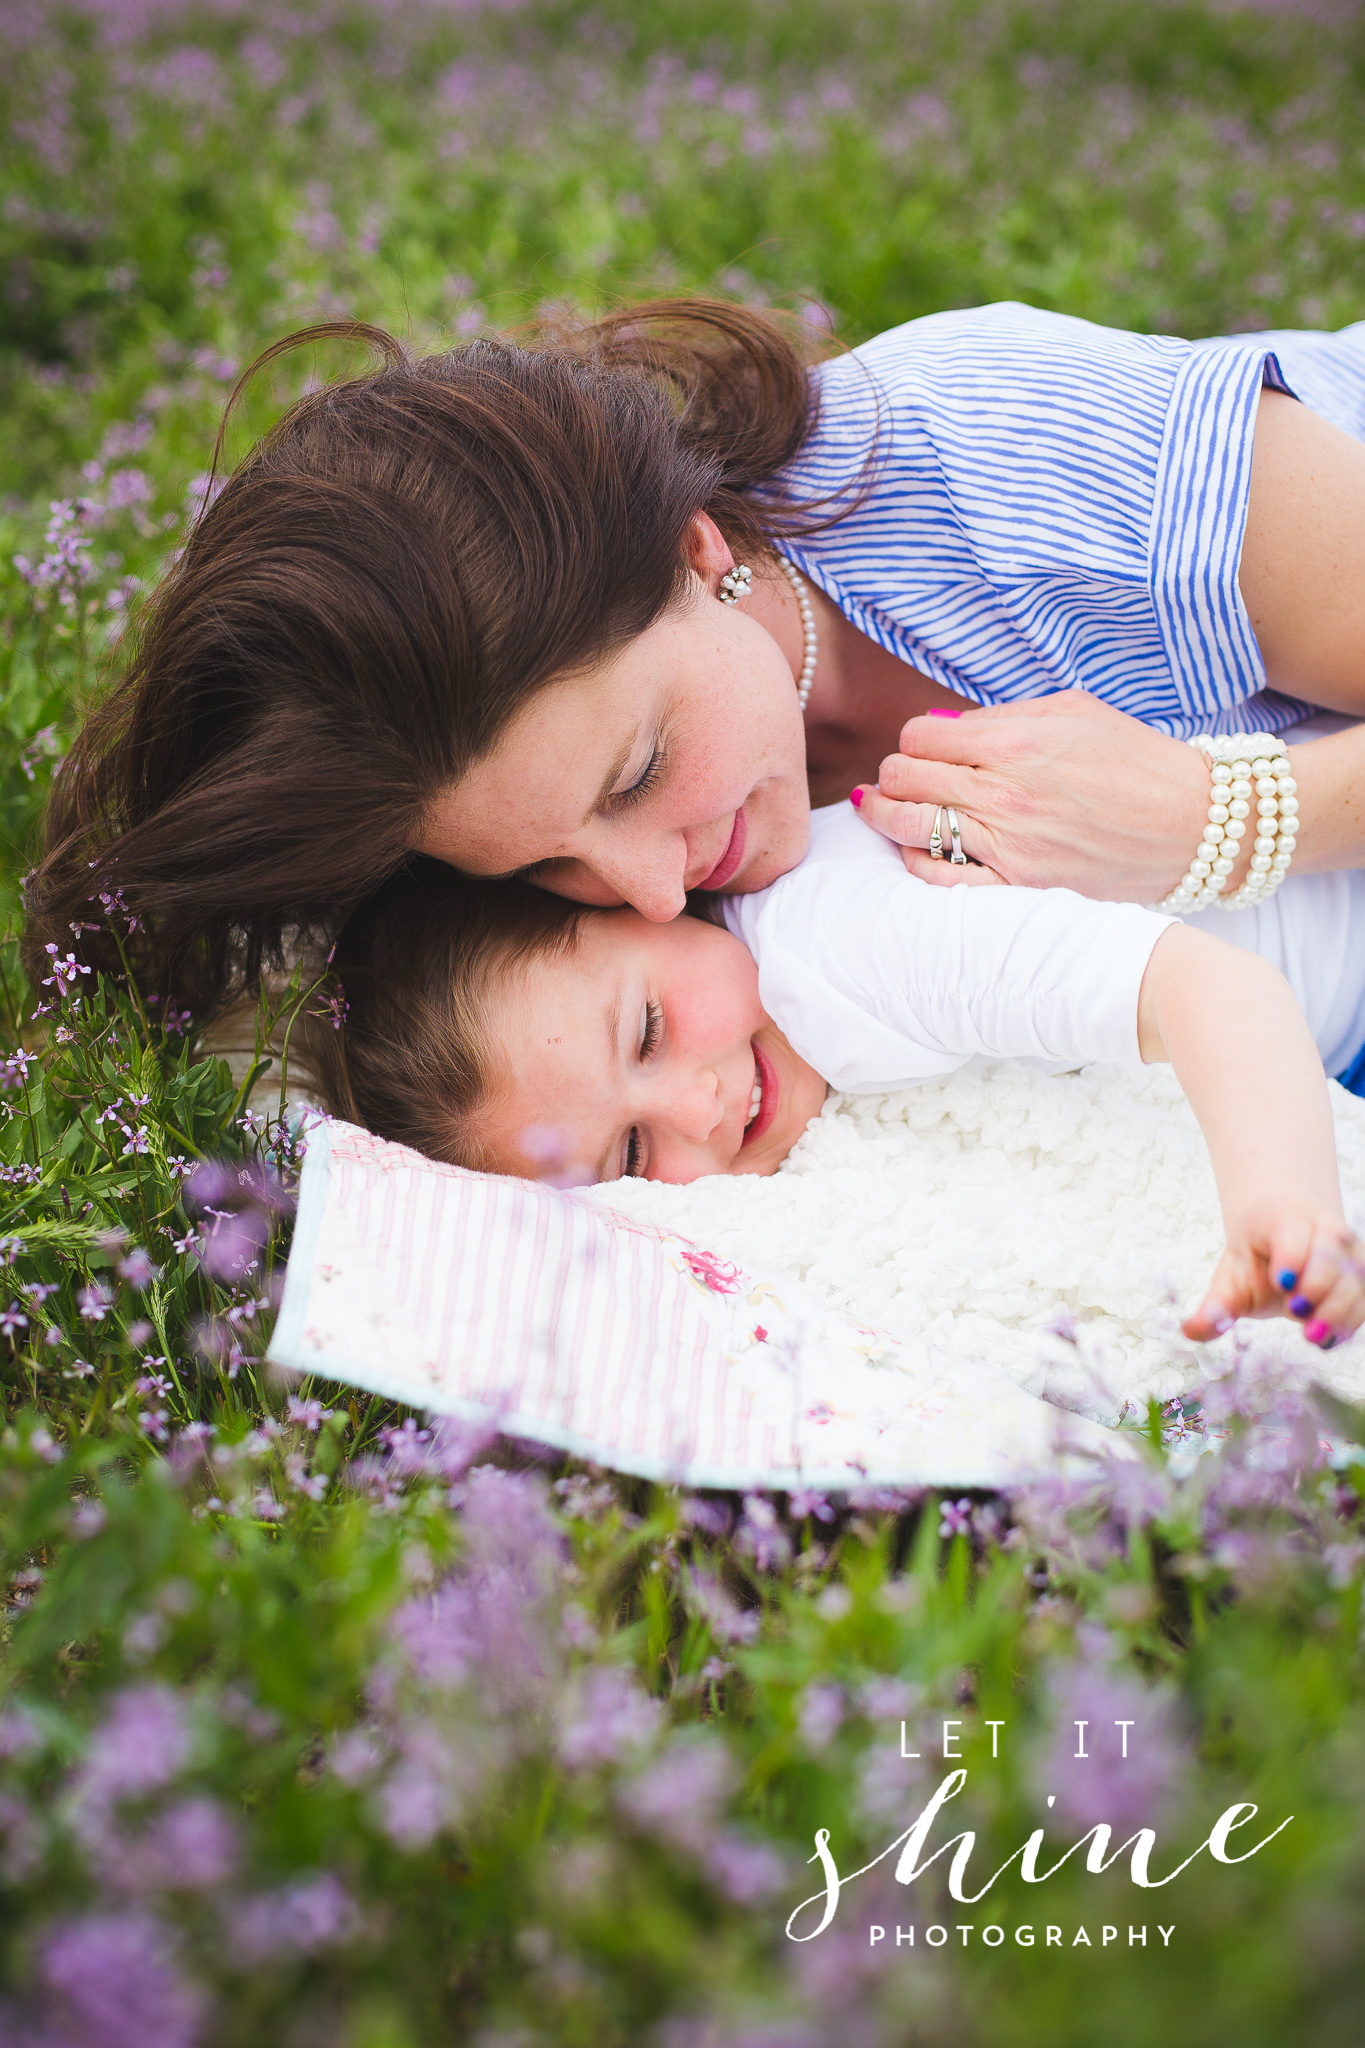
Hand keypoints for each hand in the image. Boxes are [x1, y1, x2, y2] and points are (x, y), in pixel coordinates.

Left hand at [850, 691, 1213, 900]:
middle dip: (893, 774)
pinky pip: (939, 879)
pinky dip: (914, 861)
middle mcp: (1005, 792)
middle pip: (905, 778)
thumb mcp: (1074, 712)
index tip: (921, 747)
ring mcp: (1009, 843)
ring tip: (881, 807)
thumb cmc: (1137, 760)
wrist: (1194, 824)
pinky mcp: (1019, 886)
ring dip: (885, 814)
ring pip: (909, 826)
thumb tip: (943, 729)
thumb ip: (1002, 715)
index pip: (919, 736)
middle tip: (897, 778)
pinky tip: (912, 849)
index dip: (912, 739)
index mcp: (1017, 741)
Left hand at [1183, 1198, 1364, 1347]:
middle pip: (1330, 1254)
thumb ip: (1216, 1306)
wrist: (1288, 1239)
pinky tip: (1330, 1339)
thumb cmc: (1257, 1260)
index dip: (1290, 1257)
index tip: (1282, 1285)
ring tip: (1312, 1336)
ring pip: (1354, 1277)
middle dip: (1317, 1287)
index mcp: (1283, 1219)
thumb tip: (1190, 1332)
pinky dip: (1351, 1320)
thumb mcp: (1231, 1277)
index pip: (1292, 1233)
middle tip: (1296, 1315)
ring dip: (1337, 1310)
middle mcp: (1323, 1228)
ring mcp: (1349, 1250)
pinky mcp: (1362, 1272)